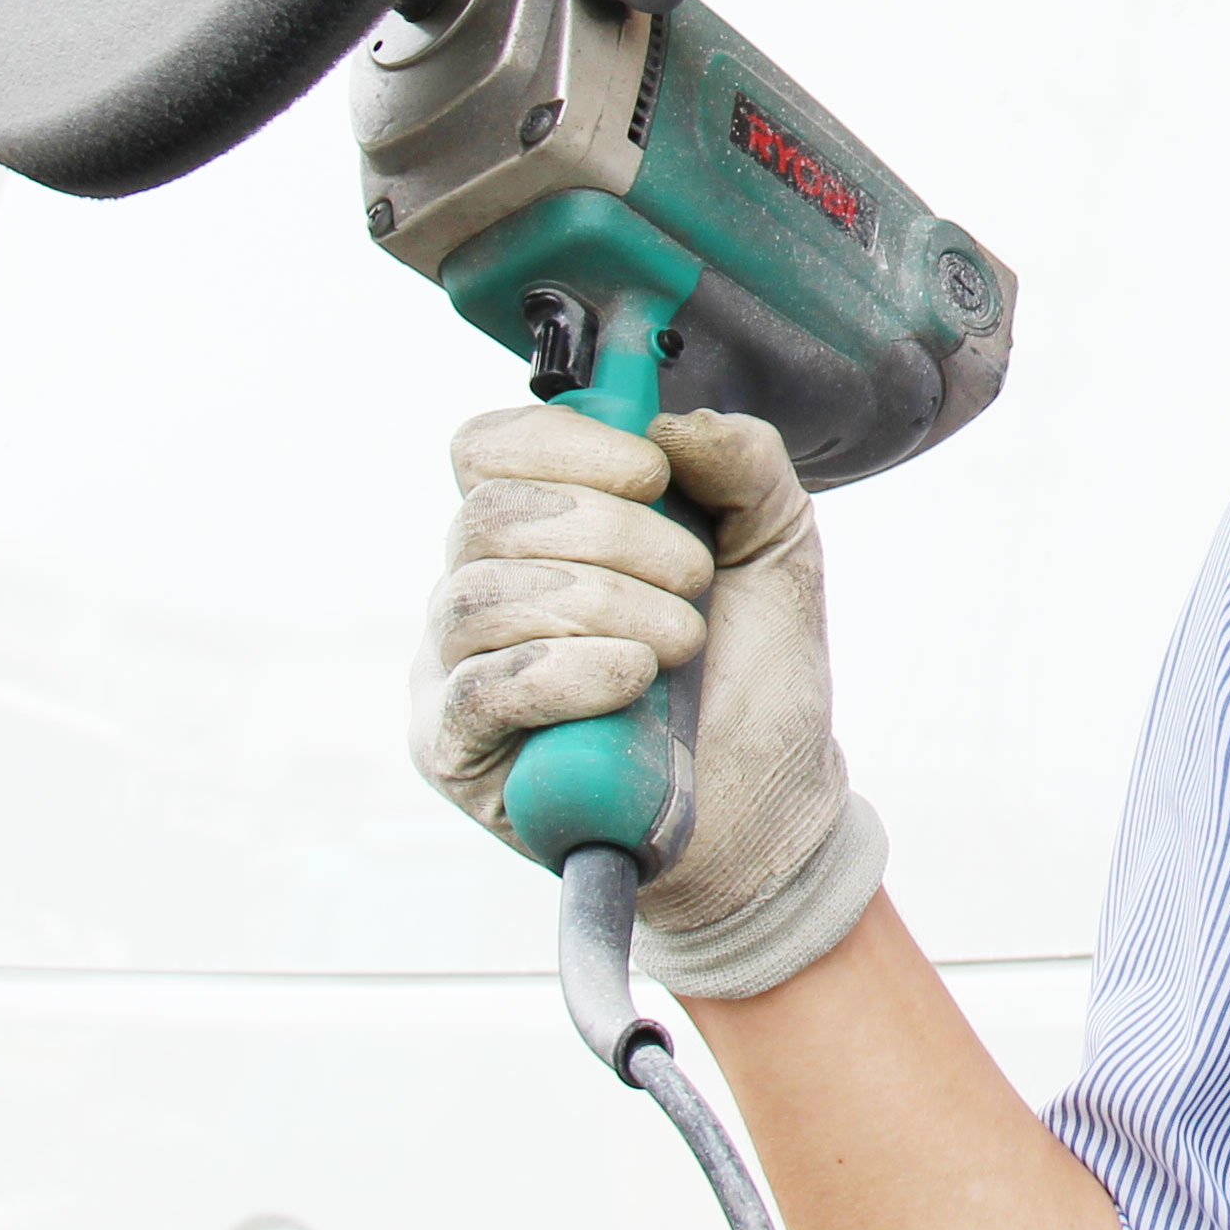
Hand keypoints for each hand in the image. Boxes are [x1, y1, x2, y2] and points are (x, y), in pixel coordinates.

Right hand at [410, 403, 890, 996]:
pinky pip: (479, 688)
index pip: (488, 448)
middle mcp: (475, 590)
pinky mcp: (453, 750)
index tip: (653, 475)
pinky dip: (567, 672)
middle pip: (490, 516)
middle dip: (612, 535)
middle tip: (694, 581)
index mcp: (535, 530)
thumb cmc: (754, 672)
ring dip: (604, 607)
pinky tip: (631, 679)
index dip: (566, 444)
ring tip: (679, 644)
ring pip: (482, 596)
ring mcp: (452, 670)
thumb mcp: (776, 547)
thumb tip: (675, 423)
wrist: (769, 806)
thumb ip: (744, 464)